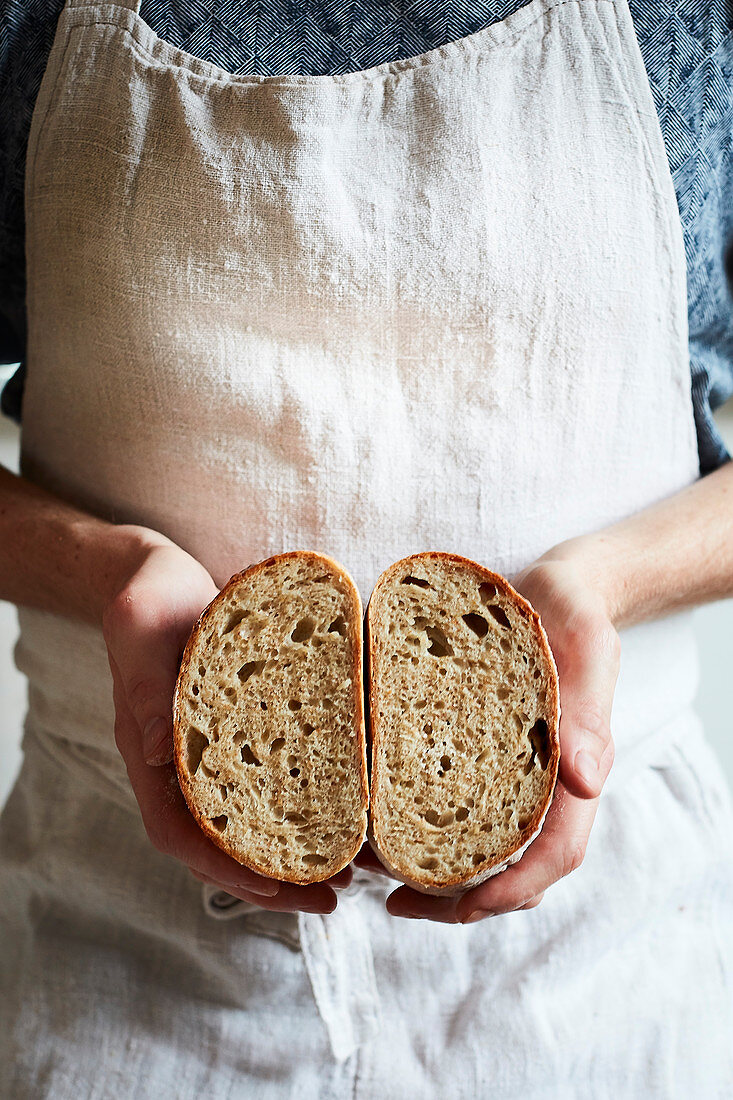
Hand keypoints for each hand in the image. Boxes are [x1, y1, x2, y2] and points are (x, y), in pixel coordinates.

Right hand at [103, 533, 350, 914]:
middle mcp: (178, 765)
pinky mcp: (240, 733)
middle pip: (218, 845)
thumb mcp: (140, 627)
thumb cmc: (147, 598)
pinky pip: (271, 780)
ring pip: (249, 822)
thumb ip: (147, 685)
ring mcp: (209, 753)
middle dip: (272, 879)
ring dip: (294, 850)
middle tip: (332, 895)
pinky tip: (347, 808)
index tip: (272, 887)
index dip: (221, 867)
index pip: (177, 832)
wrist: (159, 575)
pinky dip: (304, 803)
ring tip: (352, 869)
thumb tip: (154, 754)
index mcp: (148, 752)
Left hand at [368, 552, 618, 922]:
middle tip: (395, 904)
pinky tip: (379, 816)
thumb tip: (588, 781)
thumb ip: (588, 705)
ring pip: (482, 843)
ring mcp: (514, 769)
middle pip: (513, 864)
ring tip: (373, 870)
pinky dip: (421, 821)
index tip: (461, 909)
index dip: (513, 888)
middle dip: (458, 898)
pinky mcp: (484, 750)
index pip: (555, 851)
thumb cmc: (573, 610)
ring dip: (433, 868)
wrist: (560, 586)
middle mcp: (544, 780)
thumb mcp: (585, 642)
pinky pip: (456, 801)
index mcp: (575, 767)